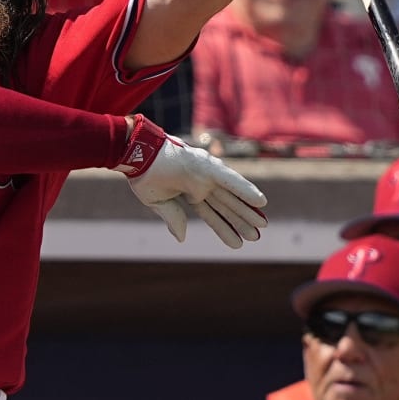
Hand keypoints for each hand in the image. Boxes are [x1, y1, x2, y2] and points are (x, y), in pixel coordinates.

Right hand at [115, 115, 267, 248]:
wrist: (136, 156)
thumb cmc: (143, 175)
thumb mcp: (158, 202)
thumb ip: (173, 218)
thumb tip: (182, 238)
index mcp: (189, 192)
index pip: (211, 213)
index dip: (224, 227)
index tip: (238, 243)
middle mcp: (201, 184)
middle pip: (225, 206)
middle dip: (240, 221)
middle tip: (255, 236)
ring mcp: (206, 175)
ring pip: (231, 196)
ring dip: (246, 210)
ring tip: (262, 225)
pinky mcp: (208, 168)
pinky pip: (231, 181)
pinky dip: (245, 190)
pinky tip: (261, 202)